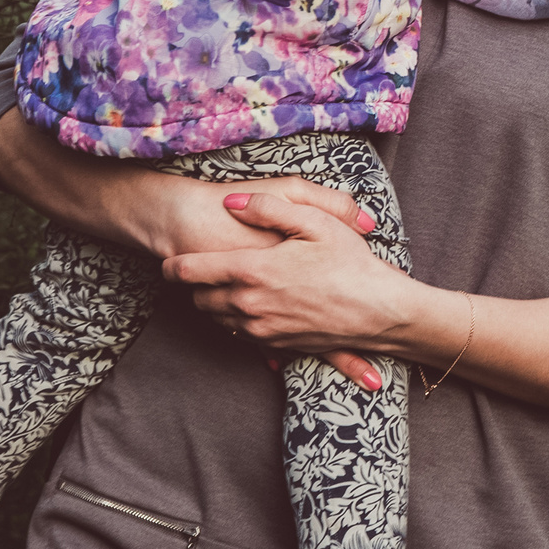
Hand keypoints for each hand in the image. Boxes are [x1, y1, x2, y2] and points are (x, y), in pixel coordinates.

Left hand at [165, 190, 418, 389]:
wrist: (381, 312)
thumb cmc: (351, 262)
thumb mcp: (313, 221)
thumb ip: (268, 207)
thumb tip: (233, 202)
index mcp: (253, 271)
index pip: (192, 272)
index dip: (173, 266)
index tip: (166, 261)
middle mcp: (250, 305)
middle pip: (200, 299)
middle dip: (195, 286)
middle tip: (201, 269)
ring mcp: (262, 329)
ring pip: (218, 320)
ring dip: (215, 304)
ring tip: (225, 285)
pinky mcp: (277, 346)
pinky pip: (242, 336)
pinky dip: (238, 322)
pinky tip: (251, 305)